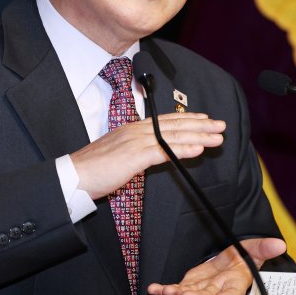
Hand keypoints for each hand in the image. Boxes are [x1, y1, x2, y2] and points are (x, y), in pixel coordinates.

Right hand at [70, 112, 224, 199]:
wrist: (74, 176)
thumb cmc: (94, 169)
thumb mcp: (120, 155)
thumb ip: (138, 151)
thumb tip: (153, 153)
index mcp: (133, 129)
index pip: (166, 120)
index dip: (188, 118)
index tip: (205, 118)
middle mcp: (137, 131)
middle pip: (175, 125)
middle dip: (201, 125)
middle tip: (221, 125)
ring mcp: (136, 142)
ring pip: (174, 136)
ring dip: (199, 136)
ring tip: (217, 137)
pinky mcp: (135, 156)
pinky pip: (164, 151)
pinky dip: (184, 149)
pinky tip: (198, 149)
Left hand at [147, 238, 286, 294]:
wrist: (230, 265)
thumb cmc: (242, 260)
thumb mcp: (253, 251)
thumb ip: (263, 248)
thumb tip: (280, 243)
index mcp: (234, 285)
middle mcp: (216, 292)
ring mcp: (200, 291)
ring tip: (167, 292)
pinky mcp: (187, 287)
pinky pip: (174, 290)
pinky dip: (162, 291)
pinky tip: (153, 289)